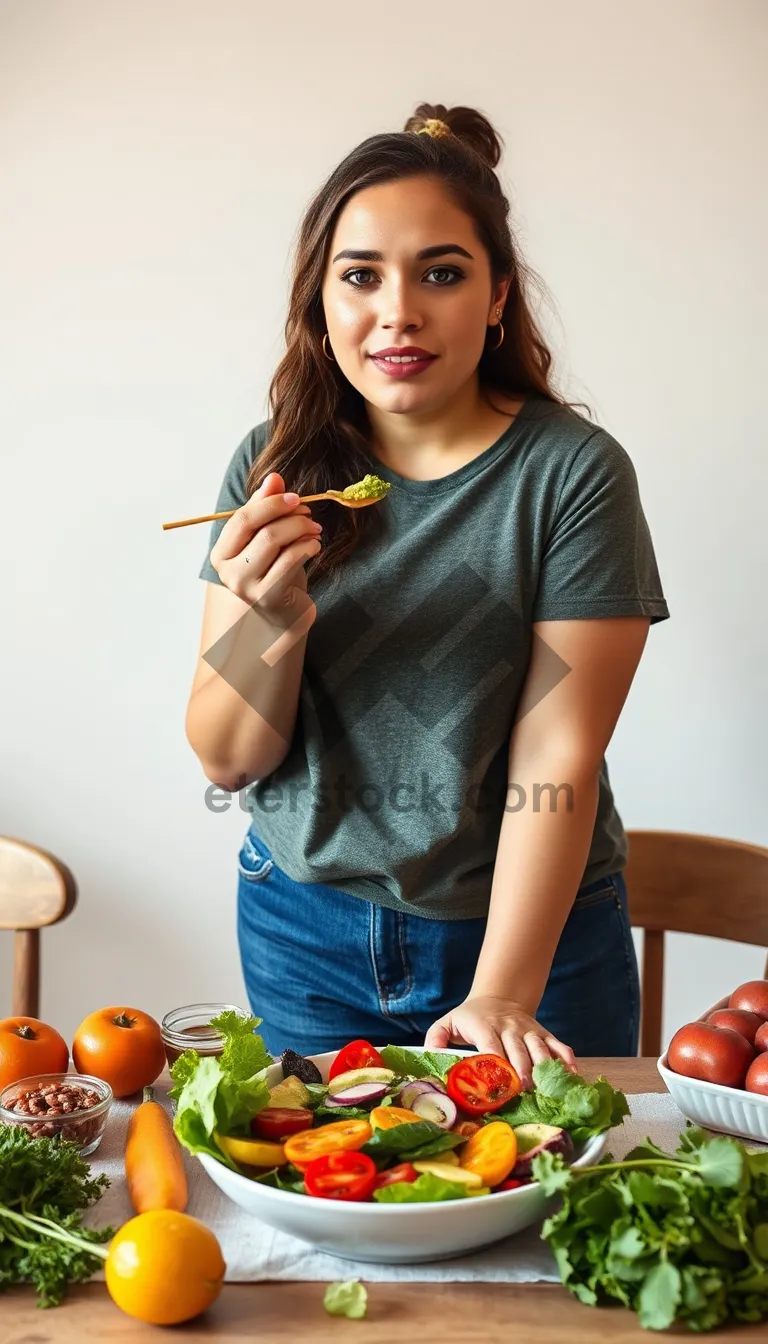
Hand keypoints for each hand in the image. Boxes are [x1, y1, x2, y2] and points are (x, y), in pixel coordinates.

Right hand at [210, 472, 321, 626]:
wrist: (285, 614)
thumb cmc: (275, 573)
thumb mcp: (268, 539)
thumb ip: (266, 509)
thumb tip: (274, 477)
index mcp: (222, 552)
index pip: (242, 518)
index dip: (270, 503)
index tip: (295, 497)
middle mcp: (227, 571)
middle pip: (259, 528)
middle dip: (289, 515)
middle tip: (309, 513)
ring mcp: (245, 587)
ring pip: (275, 541)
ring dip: (301, 529)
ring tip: (315, 529)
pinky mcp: (267, 597)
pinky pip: (289, 560)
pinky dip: (307, 546)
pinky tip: (315, 545)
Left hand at [423, 995, 577, 1091]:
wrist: (499, 995)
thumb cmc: (470, 1018)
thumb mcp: (448, 1023)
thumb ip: (436, 1038)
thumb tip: (430, 1057)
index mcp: (484, 1026)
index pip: (490, 1045)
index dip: (495, 1064)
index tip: (497, 1086)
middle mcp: (509, 1026)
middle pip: (517, 1050)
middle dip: (521, 1071)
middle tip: (524, 1092)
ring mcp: (528, 1029)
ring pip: (539, 1048)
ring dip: (544, 1068)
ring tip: (547, 1089)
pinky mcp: (543, 1033)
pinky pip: (558, 1045)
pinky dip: (566, 1060)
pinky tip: (572, 1076)